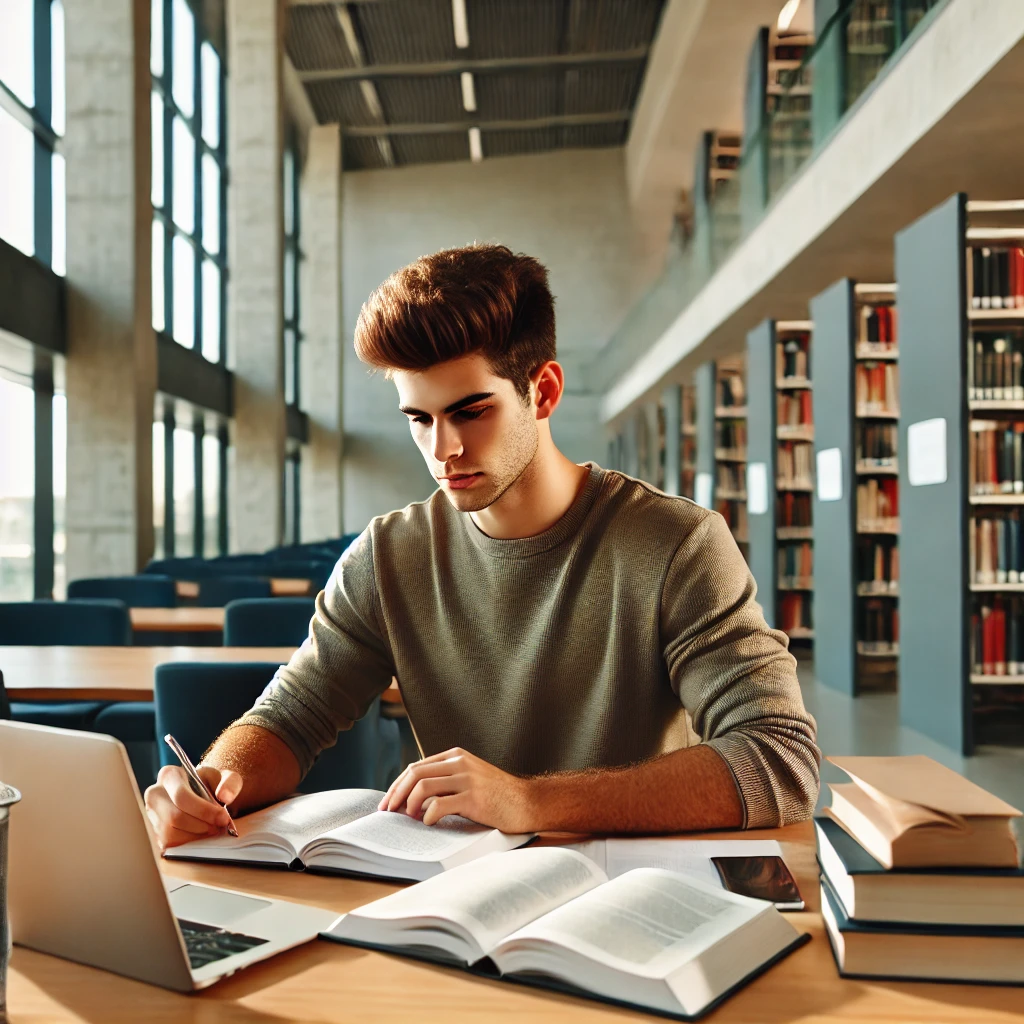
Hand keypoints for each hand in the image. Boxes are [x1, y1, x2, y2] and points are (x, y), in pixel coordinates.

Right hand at [144, 765, 241, 849]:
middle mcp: (155, 794)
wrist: (203, 793)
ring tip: (212, 830)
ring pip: (170, 833)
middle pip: (174, 817)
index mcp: (170, 775)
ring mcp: (151, 814)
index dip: (203, 810)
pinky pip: (169, 843)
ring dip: (195, 836)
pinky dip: (188, 843)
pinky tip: (201, 835)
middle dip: (201, 825)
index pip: (181, 796)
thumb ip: (230, 783)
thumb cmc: (212, 784)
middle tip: (219, 827)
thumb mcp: (225, 777)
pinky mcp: (154, 831)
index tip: (223, 818)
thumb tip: (224, 796)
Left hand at [378, 747, 535, 831]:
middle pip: (415, 773)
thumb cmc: (498, 797)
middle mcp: (460, 762)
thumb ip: (447, 781)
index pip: (416, 767)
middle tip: (388, 812)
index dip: (397, 785)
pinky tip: (428, 823)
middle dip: (396, 794)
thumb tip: (413, 797)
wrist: (528, 803)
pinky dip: (427, 815)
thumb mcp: (470, 779)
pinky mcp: (474, 797)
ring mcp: (467, 778)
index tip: (388, 803)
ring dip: (409, 804)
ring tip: (409, 818)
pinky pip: (439, 804)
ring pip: (423, 786)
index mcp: (456, 756)